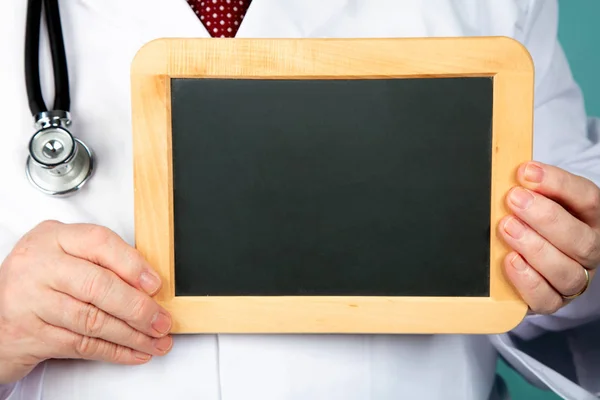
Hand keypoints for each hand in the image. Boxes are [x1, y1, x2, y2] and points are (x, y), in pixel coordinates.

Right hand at [0, 221, 172, 383]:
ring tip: (156, 340)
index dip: (132, 264)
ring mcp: (31, 300)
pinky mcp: (31, 334)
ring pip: (93, 320)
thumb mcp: (65, 255)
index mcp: (54, 238)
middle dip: (138, 308)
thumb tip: (148, 283)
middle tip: (162, 321)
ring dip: (131, 335)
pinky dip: (114, 351)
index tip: (155, 284)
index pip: (99, 243)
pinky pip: (81, 345)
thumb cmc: (38, 280)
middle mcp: (39, 265)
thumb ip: (100, 261)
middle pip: (99, 286)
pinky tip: (134, 352)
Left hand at [499, 161, 599, 313]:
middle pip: (581, 239)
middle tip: (514, 200)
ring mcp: (574, 279)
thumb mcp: (534, 201)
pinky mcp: (553, 301)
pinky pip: (546, 298)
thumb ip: (529, 190)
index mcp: (590, 219)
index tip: (526, 172)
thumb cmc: (531, 222)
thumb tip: (512, 174)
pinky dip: (528, 280)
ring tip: (507, 228)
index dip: (558, 184)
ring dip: (534, 247)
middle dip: (545, 217)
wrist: (527, 260)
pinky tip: (510, 261)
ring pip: (566, 271)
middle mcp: (589, 250)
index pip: (587, 199)